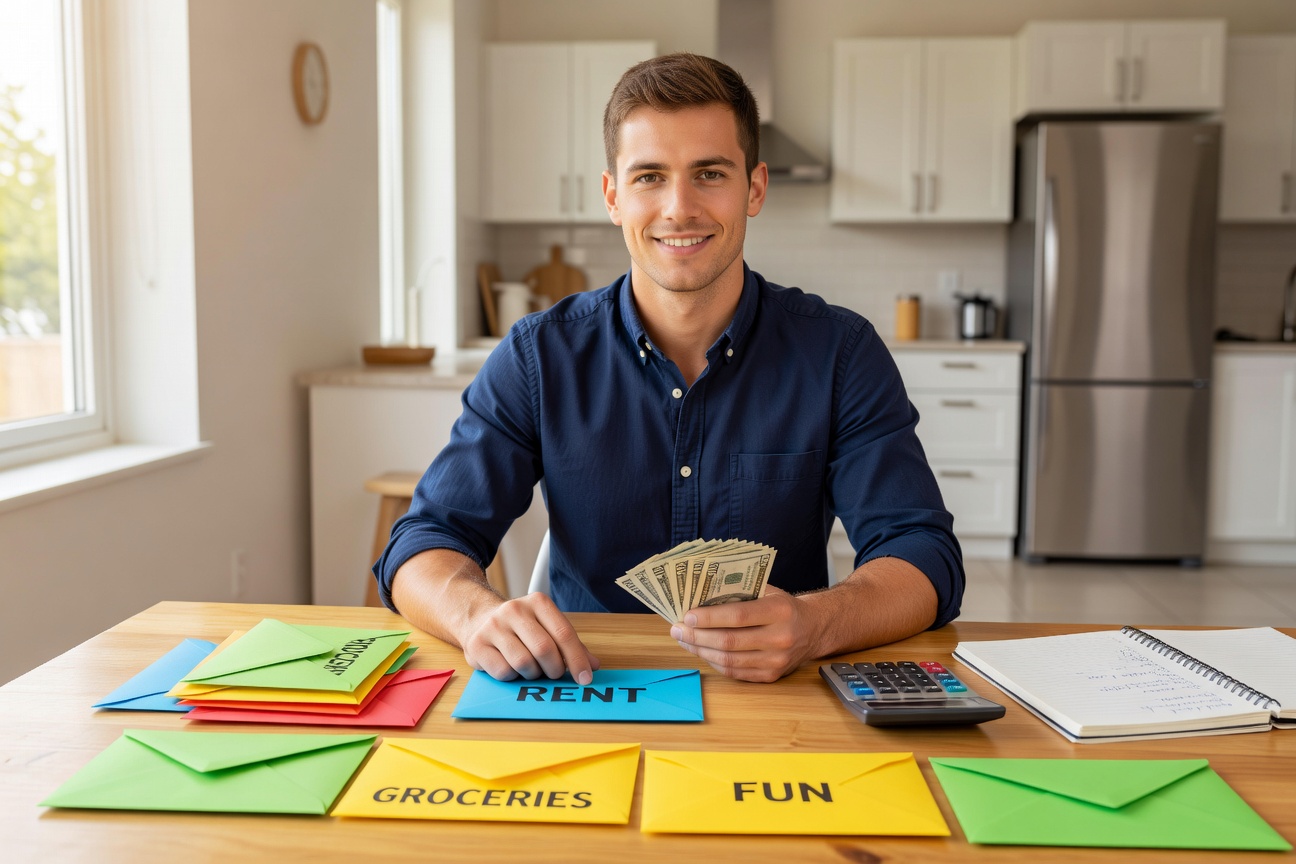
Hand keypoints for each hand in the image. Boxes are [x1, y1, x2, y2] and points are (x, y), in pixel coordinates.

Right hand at [461, 592, 599, 684]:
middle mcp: (515, 610)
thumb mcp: (546, 627)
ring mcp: (493, 626)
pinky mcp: (477, 644)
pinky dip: (513, 677)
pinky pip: (504, 672)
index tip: (585, 679)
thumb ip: (570, 645)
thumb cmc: (520, 628)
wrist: (478, 619)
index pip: (564, 633)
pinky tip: (511, 668)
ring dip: (532, 674)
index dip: (577, 659)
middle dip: (554, 669)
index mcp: (538, 602)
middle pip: (544, 649)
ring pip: (524, 663)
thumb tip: (593, 665)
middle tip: (554, 674)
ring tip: (531, 668)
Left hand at [668, 586, 816, 681]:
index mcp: (780, 611)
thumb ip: (740, 593)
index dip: (709, 617)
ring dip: (700, 651)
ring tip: (684, 640)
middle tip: (677, 629)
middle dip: (697, 636)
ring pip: (728, 660)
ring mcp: (776, 661)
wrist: (814, 629)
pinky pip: (735, 672)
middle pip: (729, 641)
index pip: (738, 616)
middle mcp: (780, 638)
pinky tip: (701, 651)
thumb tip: (700, 597)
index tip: (687, 615)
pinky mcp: (771, 676)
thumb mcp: (768, 591)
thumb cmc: (784, 607)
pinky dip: (714, 662)